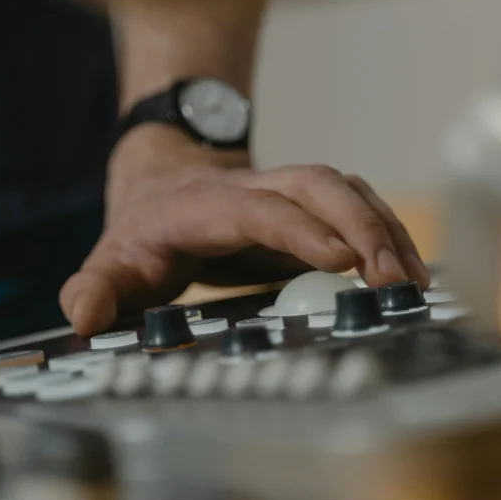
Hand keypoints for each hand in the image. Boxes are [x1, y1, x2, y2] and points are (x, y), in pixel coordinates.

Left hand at [60, 126, 429, 335]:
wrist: (165, 183)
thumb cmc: (143, 231)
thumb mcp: (110, 260)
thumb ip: (94, 288)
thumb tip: (86, 316)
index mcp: (205, 206)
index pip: (258, 207)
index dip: (298, 230)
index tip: (338, 260)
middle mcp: (253, 189)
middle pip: (316, 184)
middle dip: (360, 226)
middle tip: (393, 280)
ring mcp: (284, 193)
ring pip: (345, 190)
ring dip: (385, 228)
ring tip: (414, 281)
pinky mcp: (306, 208)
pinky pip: (356, 206)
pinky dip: (387, 232)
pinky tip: (409, 269)